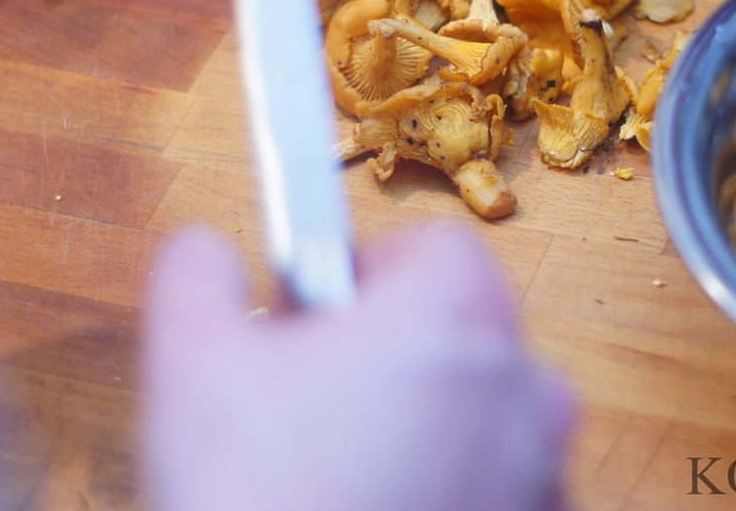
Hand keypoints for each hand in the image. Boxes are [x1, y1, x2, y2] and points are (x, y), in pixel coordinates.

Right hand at [144, 223, 574, 510]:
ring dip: (434, 423)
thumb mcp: (194, 363)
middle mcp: (523, 384)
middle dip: (400, 349)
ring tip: (349, 470)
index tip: (328, 313)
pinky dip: (460, 489)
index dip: (374, 268)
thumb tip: (205, 250)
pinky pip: (504, 487)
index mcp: (457, 314)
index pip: (439, 249)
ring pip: (489, 414)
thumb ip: (199, 273)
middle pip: (469, 329)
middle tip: (323, 397)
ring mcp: (542, 467)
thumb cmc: (258, 497)